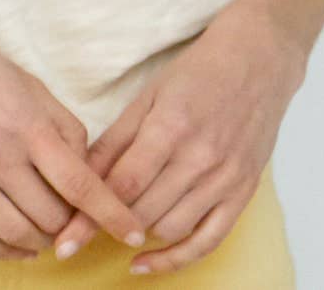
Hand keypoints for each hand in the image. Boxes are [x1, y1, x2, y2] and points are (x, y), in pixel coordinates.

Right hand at [0, 0, 149, 260]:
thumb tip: (86, 168)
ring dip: (41, 242)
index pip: (81, 183)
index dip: (113, 213)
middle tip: (73, 217)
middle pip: (52, 218)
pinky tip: (15, 244)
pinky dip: (4, 251)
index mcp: (25, 123)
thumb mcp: (25, 81)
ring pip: (18, 236)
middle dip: (71, 225)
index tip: (134, 231)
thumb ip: (60, 124)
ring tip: (46, 231)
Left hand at [49, 0, 306, 273]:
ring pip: (170, 229)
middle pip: (144, 211)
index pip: (123, 184)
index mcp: (170, 126)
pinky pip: (208, 241)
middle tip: (84, 229)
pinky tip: (146, 263)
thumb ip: (115, 139)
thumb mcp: (148, 96)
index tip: (66, 235)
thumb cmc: (197, 73)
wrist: (257, 61)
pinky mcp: (243, 193)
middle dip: (109, 225)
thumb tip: (80, 176)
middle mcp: (199, 157)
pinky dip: (176, 259)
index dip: (90, 213)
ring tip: (118, 225)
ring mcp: (225, 179)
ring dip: (139, 233)